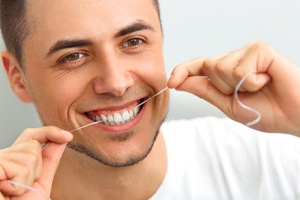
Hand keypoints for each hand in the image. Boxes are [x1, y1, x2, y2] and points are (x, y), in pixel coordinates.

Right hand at [0, 126, 72, 198]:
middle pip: (33, 144)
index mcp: (14, 159)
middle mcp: (3, 157)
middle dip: (36, 169)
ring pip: (29, 156)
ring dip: (27, 180)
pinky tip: (6, 192)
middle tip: (21, 188)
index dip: (49, 132)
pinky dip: (18, 185)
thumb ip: (49, 159)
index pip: (31, 136)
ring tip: (12, 193)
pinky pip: (19, 168)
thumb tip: (62, 139)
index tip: (67, 137)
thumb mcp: (40, 182)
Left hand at [168, 42, 299, 135]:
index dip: (183, 72)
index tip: (171, 82)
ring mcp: (247, 52)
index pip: (199, 67)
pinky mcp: (260, 49)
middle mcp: (234, 59)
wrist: (295, 116)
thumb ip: (205, 91)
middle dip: (222, 87)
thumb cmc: (266, 111)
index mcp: (226, 73)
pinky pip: (239, 68)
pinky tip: (266, 81)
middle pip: (207, 66)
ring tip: (259, 87)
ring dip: (237, 86)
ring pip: (220, 67)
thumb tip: (179, 82)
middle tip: (246, 93)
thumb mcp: (228, 105)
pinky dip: (252, 82)